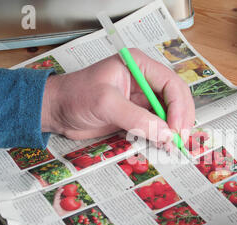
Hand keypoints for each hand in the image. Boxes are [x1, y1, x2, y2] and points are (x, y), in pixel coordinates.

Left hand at [42, 49, 194, 146]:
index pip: (171, 84)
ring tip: (173, 146)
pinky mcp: (136, 115)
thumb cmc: (74, 97)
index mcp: (139, 66)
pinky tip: (162, 145)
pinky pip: (156, 125)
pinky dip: (162, 136)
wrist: (55, 111)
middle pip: (175, 99)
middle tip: (179, 140)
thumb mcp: (105, 103)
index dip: (178, 107)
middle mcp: (144, 81)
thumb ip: (136, 117)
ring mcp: (141, 99)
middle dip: (180, 119)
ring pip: (169, 114)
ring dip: (173, 130)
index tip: (176, 129)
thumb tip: (164, 134)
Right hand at [52, 187, 84, 216]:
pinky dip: (59, 192)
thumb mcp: (76, 211)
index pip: (67, 196)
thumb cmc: (68, 216)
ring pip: (59, 194)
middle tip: (67, 185)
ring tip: (63, 185)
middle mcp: (61, 202)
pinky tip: (62, 189)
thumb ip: (80, 207)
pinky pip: (56, 196)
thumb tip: (82, 201)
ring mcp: (58, 202)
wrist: (61, 219)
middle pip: (62, 194)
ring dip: (61, 189)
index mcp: (66, 204)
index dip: (69, 192)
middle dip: (64, 189)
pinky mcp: (54, 202)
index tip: (72, 188)